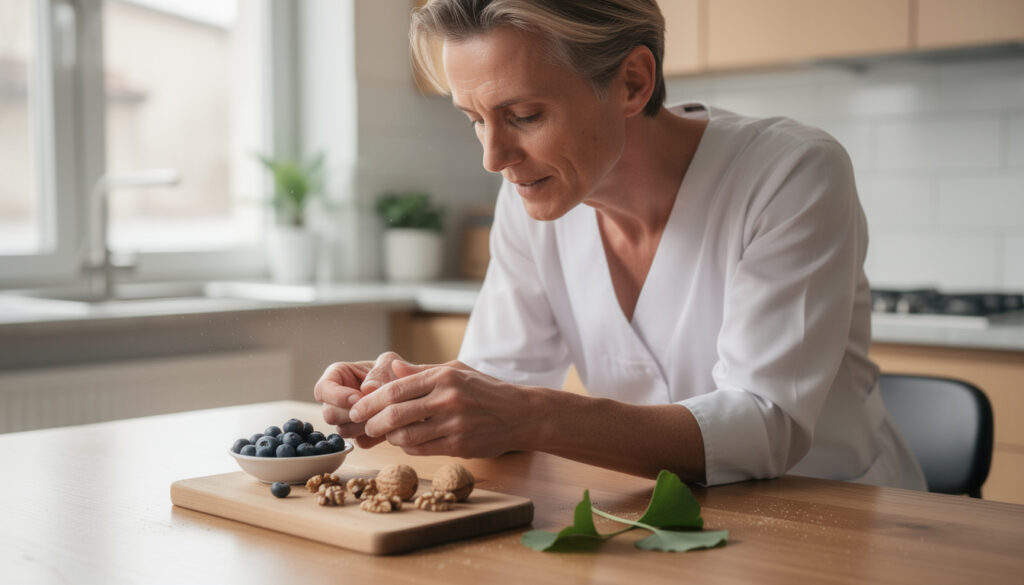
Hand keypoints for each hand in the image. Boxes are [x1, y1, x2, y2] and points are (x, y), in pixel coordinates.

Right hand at [314, 352, 407, 448]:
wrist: (408, 390)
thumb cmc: (394, 370)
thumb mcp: (389, 363)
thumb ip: (379, 371)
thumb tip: (367, 389)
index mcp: (337, 377)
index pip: (322, 389)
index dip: (336, 396)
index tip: (358, 397)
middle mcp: (336, 400)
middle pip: (330, 415)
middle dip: (352, 414)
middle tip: (375, 409)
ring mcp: (346, 420)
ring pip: (343, 431)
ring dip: (365, 425)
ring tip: (384, 414)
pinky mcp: (360, 435)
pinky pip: (361, 442)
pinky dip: (376, 435)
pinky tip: (389, 424)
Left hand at [348, 360, 537, 457]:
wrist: (520, 414)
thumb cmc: (484, 390)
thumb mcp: (456, 371)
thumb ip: (421, 372)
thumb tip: (391, 368)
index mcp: (443, 377)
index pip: (395, 390)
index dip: (370, 402)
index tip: (357, 409)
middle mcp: (448, 399)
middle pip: (395, 415)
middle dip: (372, 423)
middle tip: (364, 426)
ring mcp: (454, 424)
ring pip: (405, 436)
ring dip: (390, 437)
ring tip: (387, 433)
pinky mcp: (458, 446)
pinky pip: (421, 449)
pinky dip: (408, 447)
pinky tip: (408, 441)